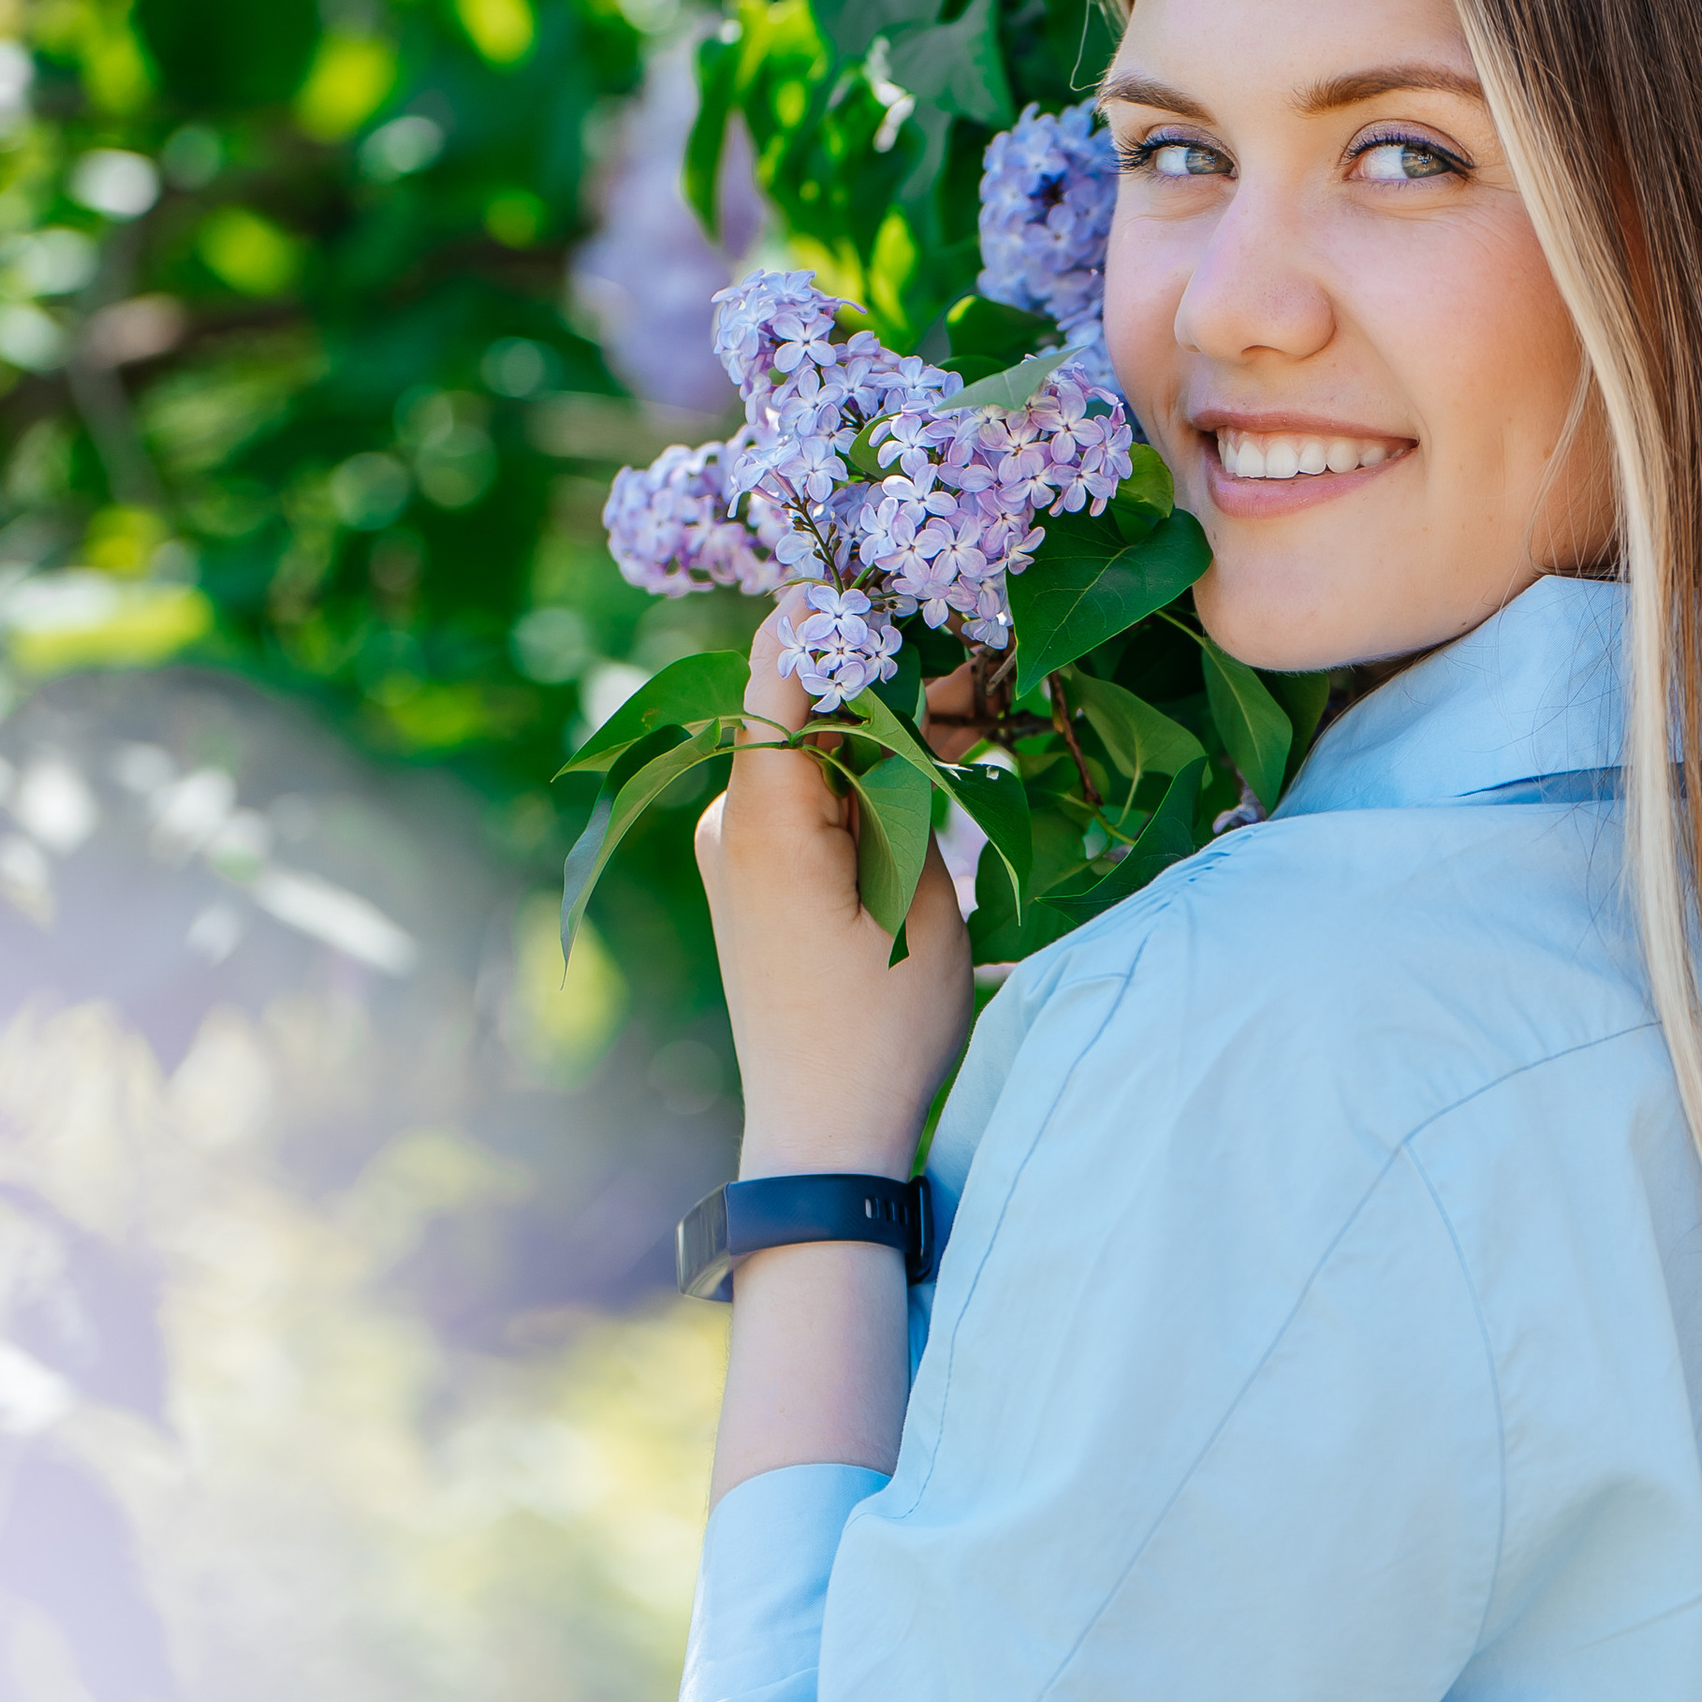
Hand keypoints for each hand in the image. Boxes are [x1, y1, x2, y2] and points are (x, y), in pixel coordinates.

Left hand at [696, 603, 973, 1181]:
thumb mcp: (918, 893)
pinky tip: (932, 759)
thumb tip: (907, 694)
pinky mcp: (755, 868)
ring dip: (876, 719)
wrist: (821, 1135)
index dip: (832, 613)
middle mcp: (729, 818)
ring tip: (971, 703)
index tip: (891, 566)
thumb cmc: (882, 1026)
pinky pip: (805, 789)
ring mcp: (736, 844)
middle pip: (798, 702)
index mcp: (762, 818)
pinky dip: (859, 767)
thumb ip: (902, 782)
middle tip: (972, 648)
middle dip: (879, 667)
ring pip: (807, 744)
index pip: (779, 671)